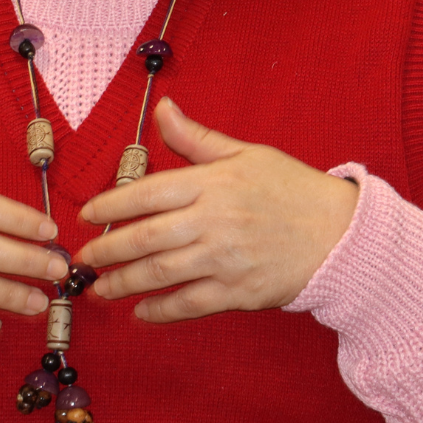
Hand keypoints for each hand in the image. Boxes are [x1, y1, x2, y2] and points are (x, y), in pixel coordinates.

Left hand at [74, 98, 358, 322]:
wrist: (341, 235)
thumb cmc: (292, 189)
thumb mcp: (245, 153)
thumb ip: (196, 139)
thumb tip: (163, 109)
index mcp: (212, 183)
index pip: (148, 193)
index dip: (111, 205)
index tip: (86, 216)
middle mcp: (214, 221)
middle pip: (146, 237)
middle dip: (107, 249)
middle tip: (82, 259)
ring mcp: (225, 259)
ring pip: (161, 274)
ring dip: (124, 283)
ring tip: (100, 288)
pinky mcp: (239, 291)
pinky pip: (190, 304)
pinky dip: (161, 311)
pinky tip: (141, 312)